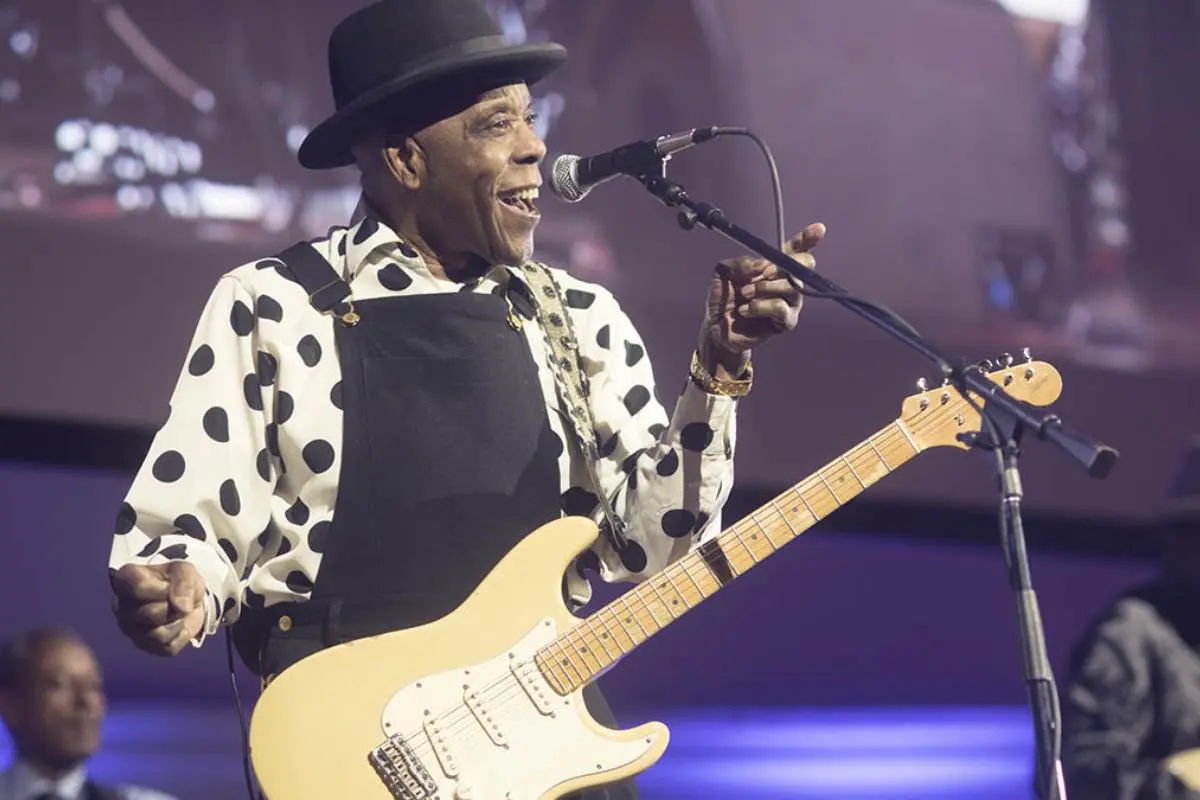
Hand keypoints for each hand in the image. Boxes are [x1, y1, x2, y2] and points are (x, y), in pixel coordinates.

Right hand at [111, 562, 206, 655]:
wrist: (187, 598)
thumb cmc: (178, 580)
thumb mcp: (185, 570)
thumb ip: (183, 581)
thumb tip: (181, 607)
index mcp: (124, 581)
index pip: (138, 588)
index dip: (163, 588)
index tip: (170, 584)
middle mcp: (120, 606)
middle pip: (150, 614)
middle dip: (173, 607)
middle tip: (177, 600)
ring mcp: (129, 628)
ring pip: (157, 635)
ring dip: (178, 622)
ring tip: (177, 612)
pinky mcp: (143, 645)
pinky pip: (166, 647)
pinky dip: (180, 636)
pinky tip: (177, 624)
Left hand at [699, 222, 824, 376]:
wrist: (717, 326)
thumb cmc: (725, 297)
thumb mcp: (724, 273)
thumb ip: (739, 263)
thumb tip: (760, 264)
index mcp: (775, 266)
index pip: (796, 249)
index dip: (808, 238)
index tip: (818, 229)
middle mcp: (788, 281)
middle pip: (804, 265)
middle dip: (783, 265)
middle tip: (763, 272)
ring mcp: (790, 302)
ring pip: (791, 287)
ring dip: (763, 288)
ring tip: (744, 294)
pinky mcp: (786, 321)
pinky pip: (780, 308)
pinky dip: (759, 306)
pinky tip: (745, 309)